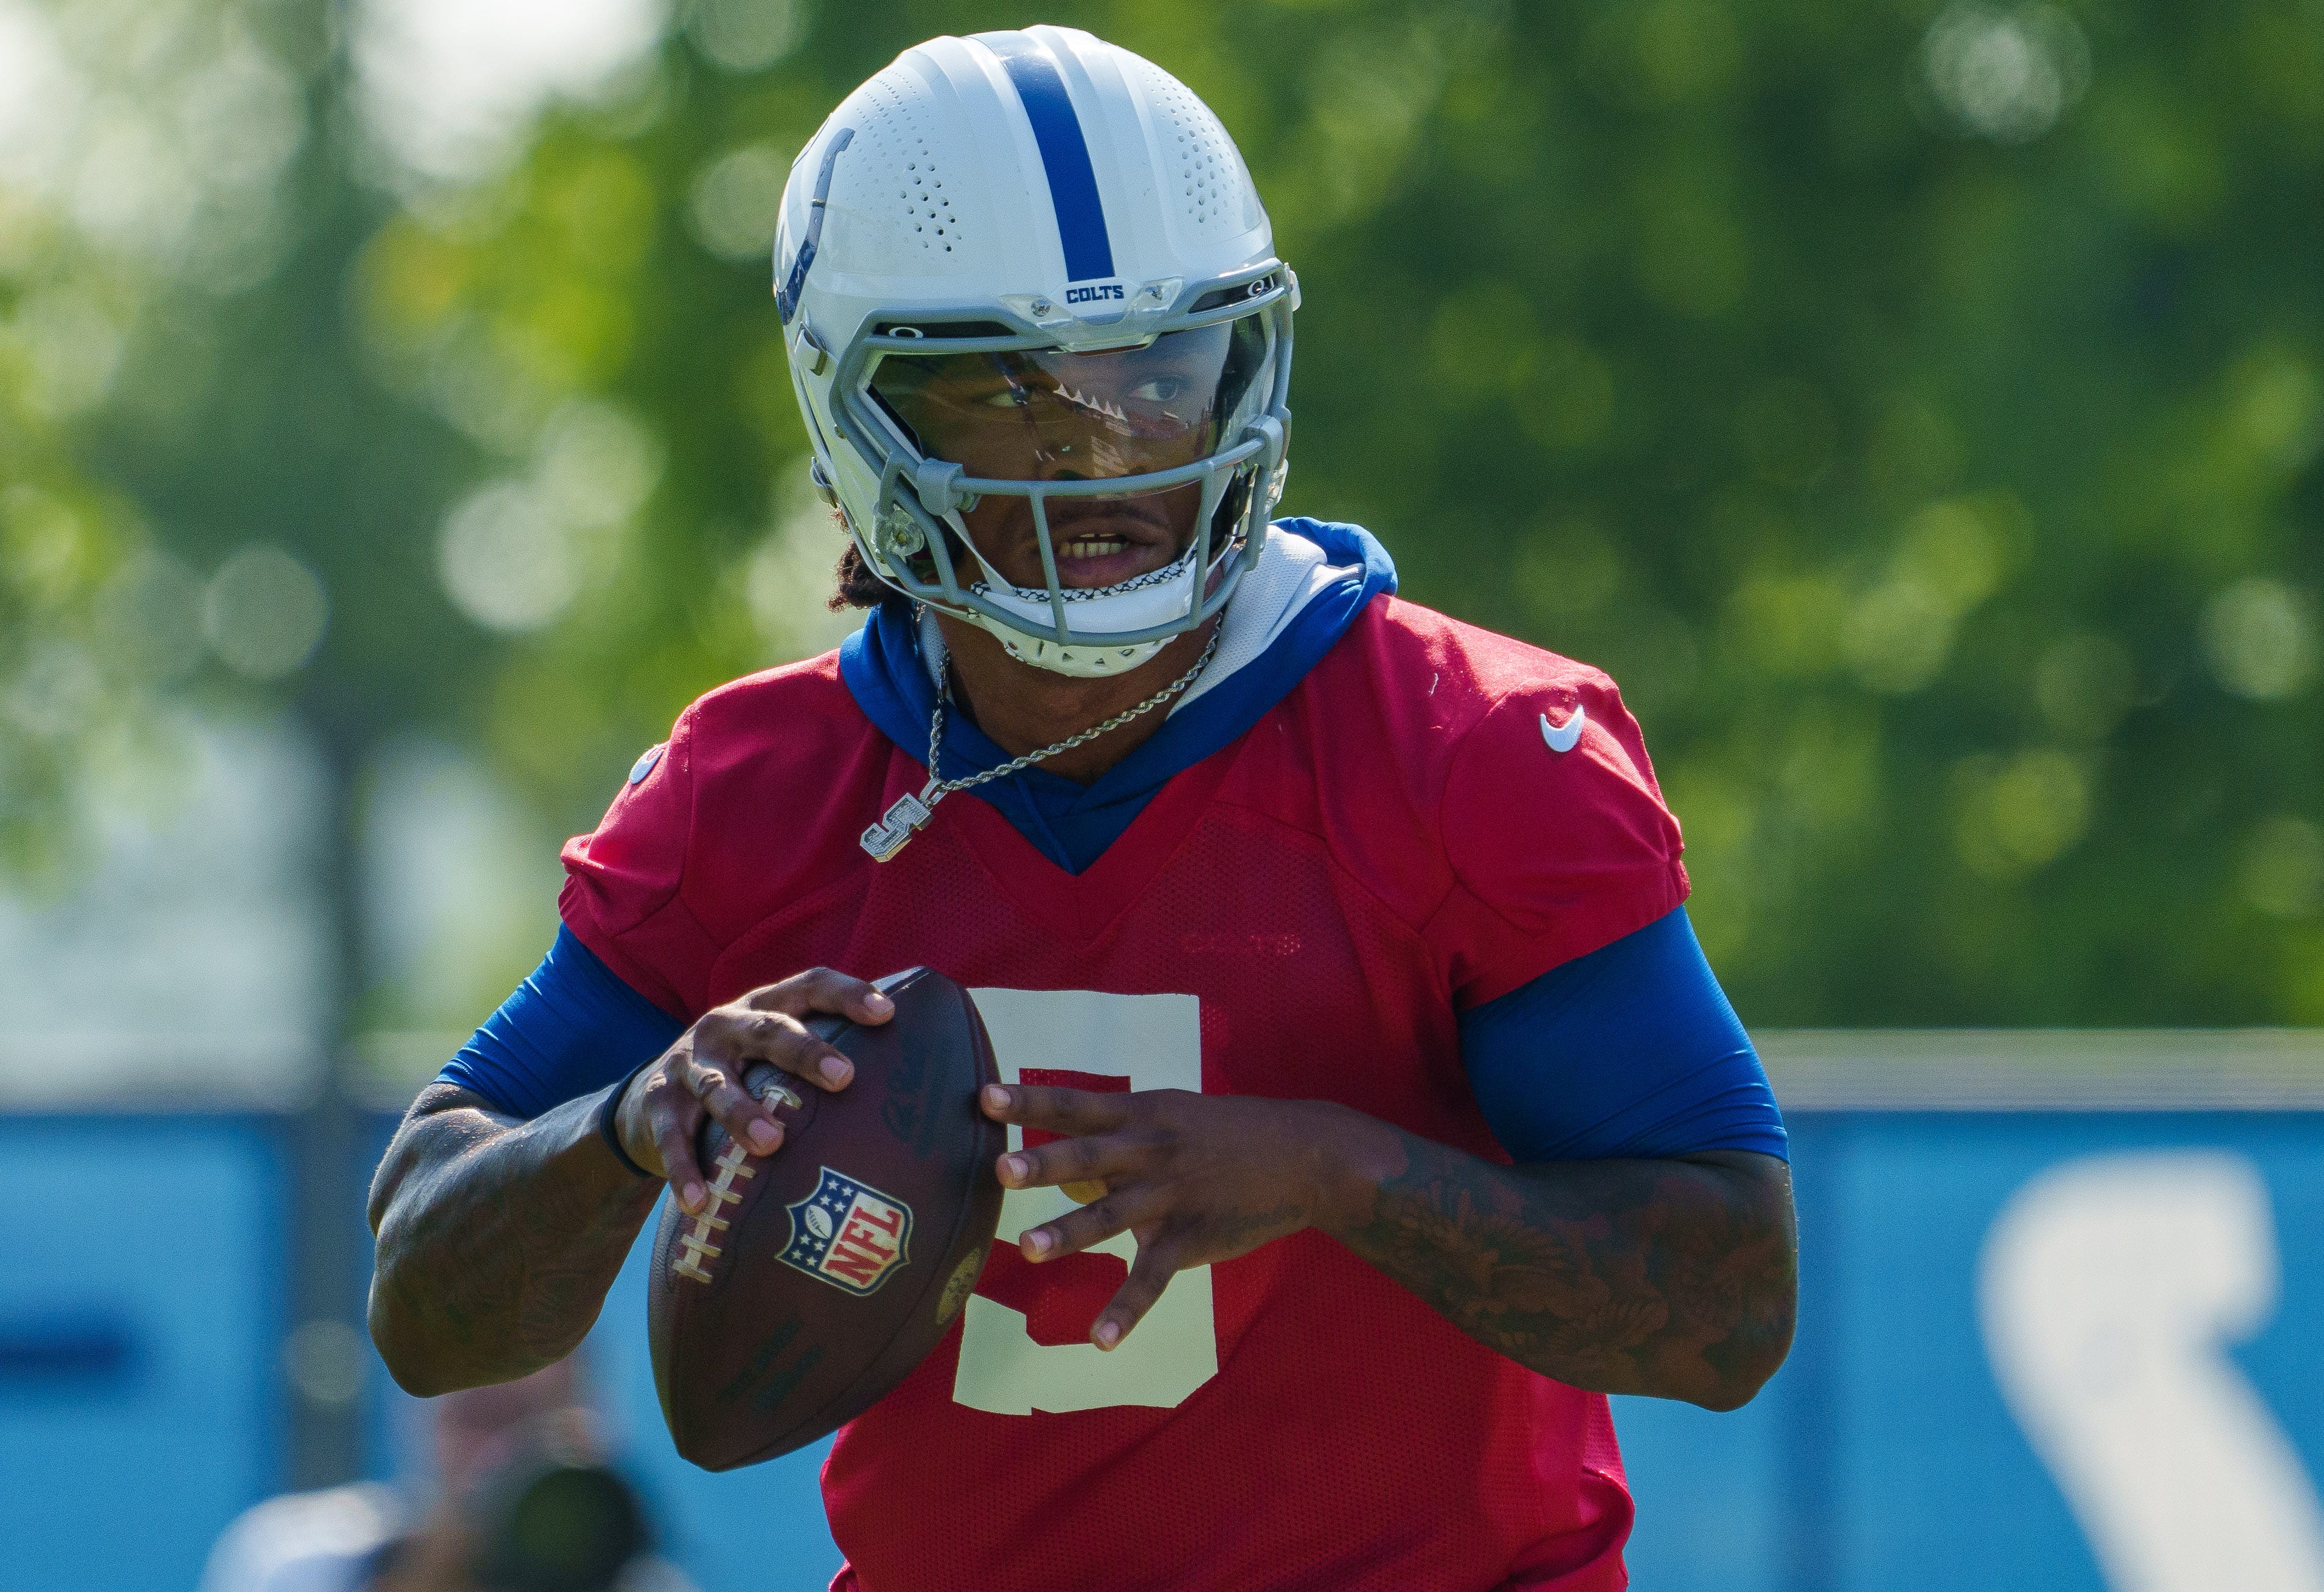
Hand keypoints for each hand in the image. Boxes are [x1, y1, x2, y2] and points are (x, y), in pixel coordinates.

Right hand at [614, 969, 890, 1213]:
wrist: (645, 1102)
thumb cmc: (742, 1076)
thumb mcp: (773, 1054)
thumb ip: (823, 1055)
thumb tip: (916, 1074)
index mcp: (764, 1006)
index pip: (810, 986)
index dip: (848, 994)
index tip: (888, 1013)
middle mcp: (726, 1026)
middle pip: (768, 1030)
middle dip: (805, 1051)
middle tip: (844, 1077)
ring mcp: (688, 1064)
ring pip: (717, 1085)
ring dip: (742, 1112)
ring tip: (770, 1143)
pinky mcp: (656, 1105)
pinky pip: (671, 1139)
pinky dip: (683, 1170)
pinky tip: (699, 1201)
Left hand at [979, 1084, 1372, 1348]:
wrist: (1302, 1156)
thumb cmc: (1223, 1133)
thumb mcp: (1170, 1114)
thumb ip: (1113, 1133)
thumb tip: (1058, 1153)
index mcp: (1141, 1114)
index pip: (1076, 1103)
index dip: (1030, 1101)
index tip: (984, 1096)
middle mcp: (1149, 1150)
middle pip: (1089, 1155)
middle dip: (1045, 1162)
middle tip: (1001, 1169)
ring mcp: (1170, 1195)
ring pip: (1112, 1215)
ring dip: (1069, 1232)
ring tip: (1029, 1250)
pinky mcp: (1190, 1238)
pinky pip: (1152, 1278)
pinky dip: (1127, 1310)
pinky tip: (1101, 1339)